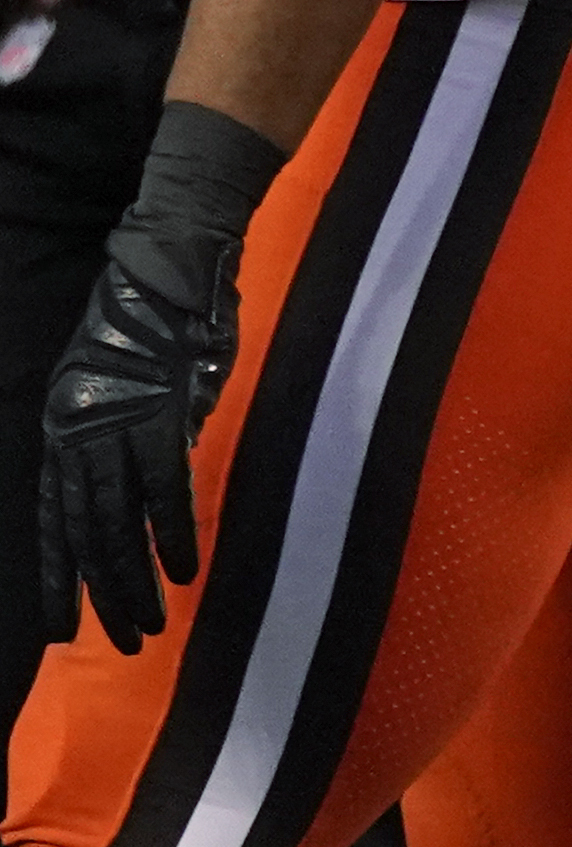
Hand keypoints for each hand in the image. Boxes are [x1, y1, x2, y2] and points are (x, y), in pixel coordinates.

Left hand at [41, 103, 278, 649]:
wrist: (168, 263)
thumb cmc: (152, 315)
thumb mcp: (119, 381)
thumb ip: (130, 432)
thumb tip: (158, 478)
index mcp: (62, 429)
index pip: (56, 523)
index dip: (59, 579)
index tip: (64, 630)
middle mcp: (78, 438)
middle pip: (85, 535)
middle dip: (100, 596)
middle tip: (122, 643)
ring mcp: (117, 428)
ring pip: (116, 526)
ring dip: (134, 582)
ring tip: (149, 626)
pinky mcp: (159, 417)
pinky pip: (164, 491)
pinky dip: (173, 535)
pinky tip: (182, 572)